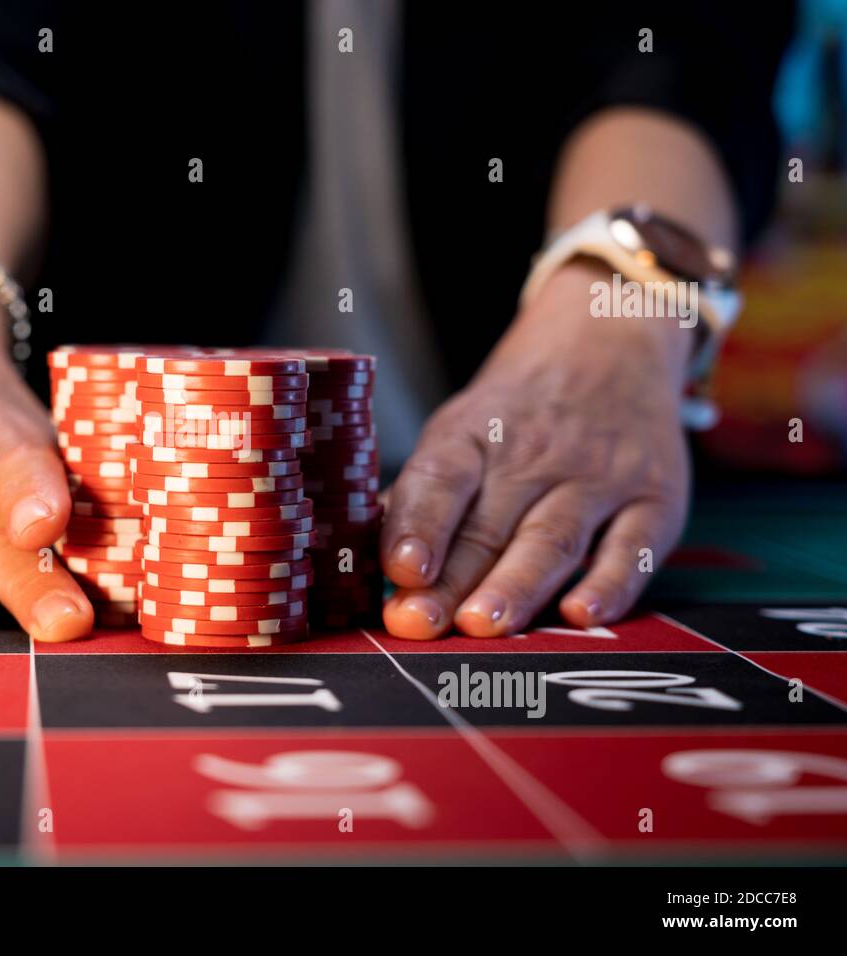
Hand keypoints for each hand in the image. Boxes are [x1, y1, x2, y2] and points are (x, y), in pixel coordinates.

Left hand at [380, 260, 693, 638]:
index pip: (440, 479)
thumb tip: (366, 562)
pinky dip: (612, 584)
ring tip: (483, 625)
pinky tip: (582, 615)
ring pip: (552, 538)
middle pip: (488, 526)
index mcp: (473, 434)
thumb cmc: (515, 410)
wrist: (611, 337)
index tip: (402, 569)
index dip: (419, 524)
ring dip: (516, 587)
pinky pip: (635, 547)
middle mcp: (535, 453)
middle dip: (452, 581)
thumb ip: (423, 497)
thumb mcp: (460, 429)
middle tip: (419, 624)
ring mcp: (599, 475)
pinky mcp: (656, 498)